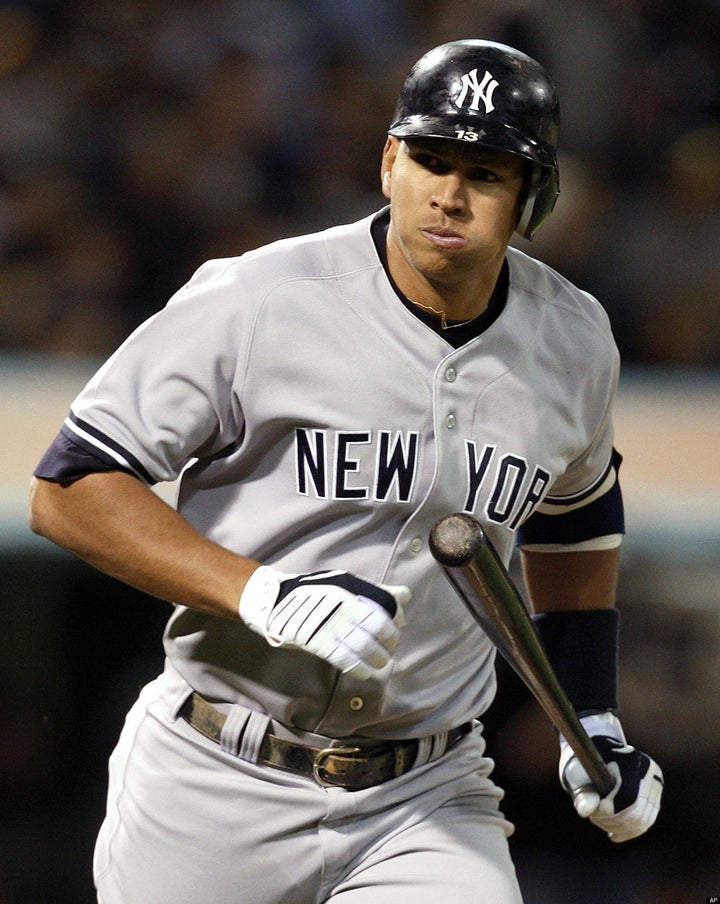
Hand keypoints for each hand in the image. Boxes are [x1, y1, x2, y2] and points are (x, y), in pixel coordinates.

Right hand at [239, 566, 409, 679]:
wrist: (279, 601)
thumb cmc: (318, 592)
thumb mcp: (346, 583)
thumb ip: (376, 591)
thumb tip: (405, 595)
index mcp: (353, 588)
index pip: (388, 605)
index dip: (397, 619)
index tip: (396, 627)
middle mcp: (346, 604)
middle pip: (381, 627)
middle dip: (389, 642)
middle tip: (387, 648)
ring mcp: (333, 623)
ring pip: (367, 646)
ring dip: (378, 659)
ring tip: (379, 663)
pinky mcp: (320, 642)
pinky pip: (347, 660)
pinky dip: (360, 669)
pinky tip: (364, 671)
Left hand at [559, 712, 663, 842]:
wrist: (596, 750)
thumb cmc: (583, 760)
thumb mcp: (578, 773)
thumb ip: (582, 792)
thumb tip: (584, 811)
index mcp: (633, 760)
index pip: (627, 799)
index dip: (609, 812)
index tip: (591, 812)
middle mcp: (651, 771)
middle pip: (638, 814)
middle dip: (613, 822)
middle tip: (594, 819)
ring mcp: (656, 783)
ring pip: (643, 822)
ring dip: (620, 829)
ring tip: (601, 823)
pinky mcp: (655, 795)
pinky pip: (647, 821)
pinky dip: (629, 831)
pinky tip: (613, 835)